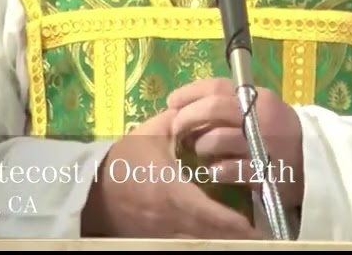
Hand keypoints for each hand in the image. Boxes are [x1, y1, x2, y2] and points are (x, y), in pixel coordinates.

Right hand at [81, 107, 260, 239]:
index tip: (257, 226)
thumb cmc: (124, 161)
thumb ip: (178, 123)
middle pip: (210, 236)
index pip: (211, 214)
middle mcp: (170, 219)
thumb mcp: (150, 136)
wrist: (92, 189)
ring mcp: (163, 233)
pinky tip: (218, 238)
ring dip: (222, 241)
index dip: (236, 224)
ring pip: (199, 243)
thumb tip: (202, 110)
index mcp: (172, 192)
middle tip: (260, 235)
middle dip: (235, 236)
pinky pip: (184, 244)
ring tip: (247, 237)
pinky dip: (203, 241)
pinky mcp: (156, 239)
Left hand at [168, 78, 305, 206]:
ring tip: (201, 152)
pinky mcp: (263, 172)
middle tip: (177, 129)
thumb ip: (233, 105)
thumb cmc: (281, 135)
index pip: (217, 86)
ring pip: (216, 139)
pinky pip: (228, 169)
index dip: (189, 92)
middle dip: (187, 118)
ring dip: (201, 146)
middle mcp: (260, 117)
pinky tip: (215, 171)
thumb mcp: (263, 111)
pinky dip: (216, 170)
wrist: (316, 165)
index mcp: (258, 98)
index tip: (172, 101)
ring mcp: (262, 145)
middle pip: (213, 109)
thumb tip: (190, 104)